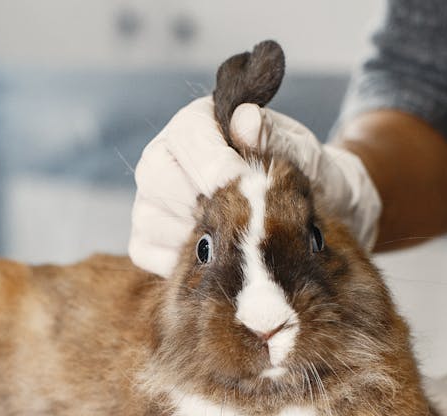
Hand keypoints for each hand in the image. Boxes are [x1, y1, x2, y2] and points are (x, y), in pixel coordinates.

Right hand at [130, 97, 380, 276]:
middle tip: (242, 221)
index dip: (213, 163)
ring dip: (196, 236)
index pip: (186, 137)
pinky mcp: (146, 240)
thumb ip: (275, 135)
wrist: (301, 217)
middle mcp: (163, 158)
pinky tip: (216, 259)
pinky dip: (182, 263)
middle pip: (158, 177)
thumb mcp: (300, 150)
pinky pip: (150, 254)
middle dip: (202, 204)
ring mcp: (149, 201)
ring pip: (151, 219)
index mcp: (196, 124)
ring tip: (236, 241)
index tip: (244, 184)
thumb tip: (245, 122)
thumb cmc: (297, 176)